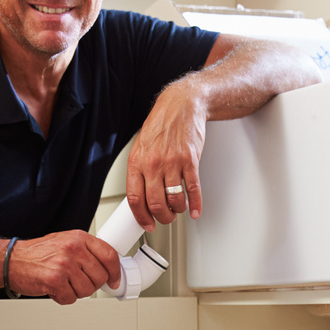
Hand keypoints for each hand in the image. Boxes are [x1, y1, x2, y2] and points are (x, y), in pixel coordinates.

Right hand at [8, 231, 122, 304]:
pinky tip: (55, 288)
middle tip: (78, 281)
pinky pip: (71, 298)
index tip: (114, 280)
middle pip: (100, 276)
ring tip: (63, 283)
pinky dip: (63, 298)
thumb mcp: (65, 241)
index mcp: (79, 238)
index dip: (115, 272)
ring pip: (87, 290)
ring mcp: (64, 265)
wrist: (11, 260)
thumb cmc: (37, 253)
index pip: (109, 255)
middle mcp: (73, 249)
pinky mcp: (55, 281)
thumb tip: (106, 267)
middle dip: (91, 284)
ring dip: (76, 292)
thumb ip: (86, 251)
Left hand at [126, 81, 208, 230]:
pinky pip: (193, 189)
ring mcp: (172, 162)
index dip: (141, 216)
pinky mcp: (190, 160)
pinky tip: (195, 209)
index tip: (146, 224)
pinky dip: (195, 204)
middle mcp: (153, 163)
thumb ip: (140, 170)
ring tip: (178, 208)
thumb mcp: (142, 146)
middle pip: (155, 203)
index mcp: (137, 161)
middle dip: (162, 217)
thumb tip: (142, 195)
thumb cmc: (161, 125)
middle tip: (166, 218)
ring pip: (174, 199)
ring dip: (177, 210)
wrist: (181, 105)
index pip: (135, 198)